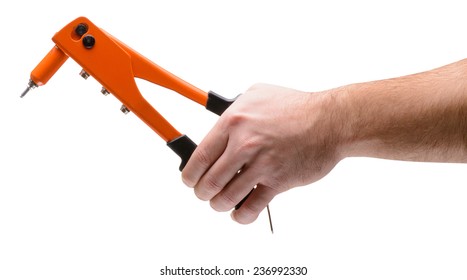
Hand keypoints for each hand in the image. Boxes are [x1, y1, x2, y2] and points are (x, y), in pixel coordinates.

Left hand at [182, 83, 344, 223]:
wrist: (331, 121)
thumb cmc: (296, 107)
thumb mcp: (257, 94)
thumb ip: (233, 109)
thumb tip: (218, 122)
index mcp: (233, 122)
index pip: (198, 157)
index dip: (189, 175)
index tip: (189, 180)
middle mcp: (243, 144)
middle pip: (208, 182)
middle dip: (202, 193)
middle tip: (205, 193)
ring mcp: (261, 165)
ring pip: (225, 197)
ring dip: (219, 204)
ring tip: (222, 202)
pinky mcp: (278, 182)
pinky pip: (251, 208)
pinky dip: (241, 215)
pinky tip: (240, 212)